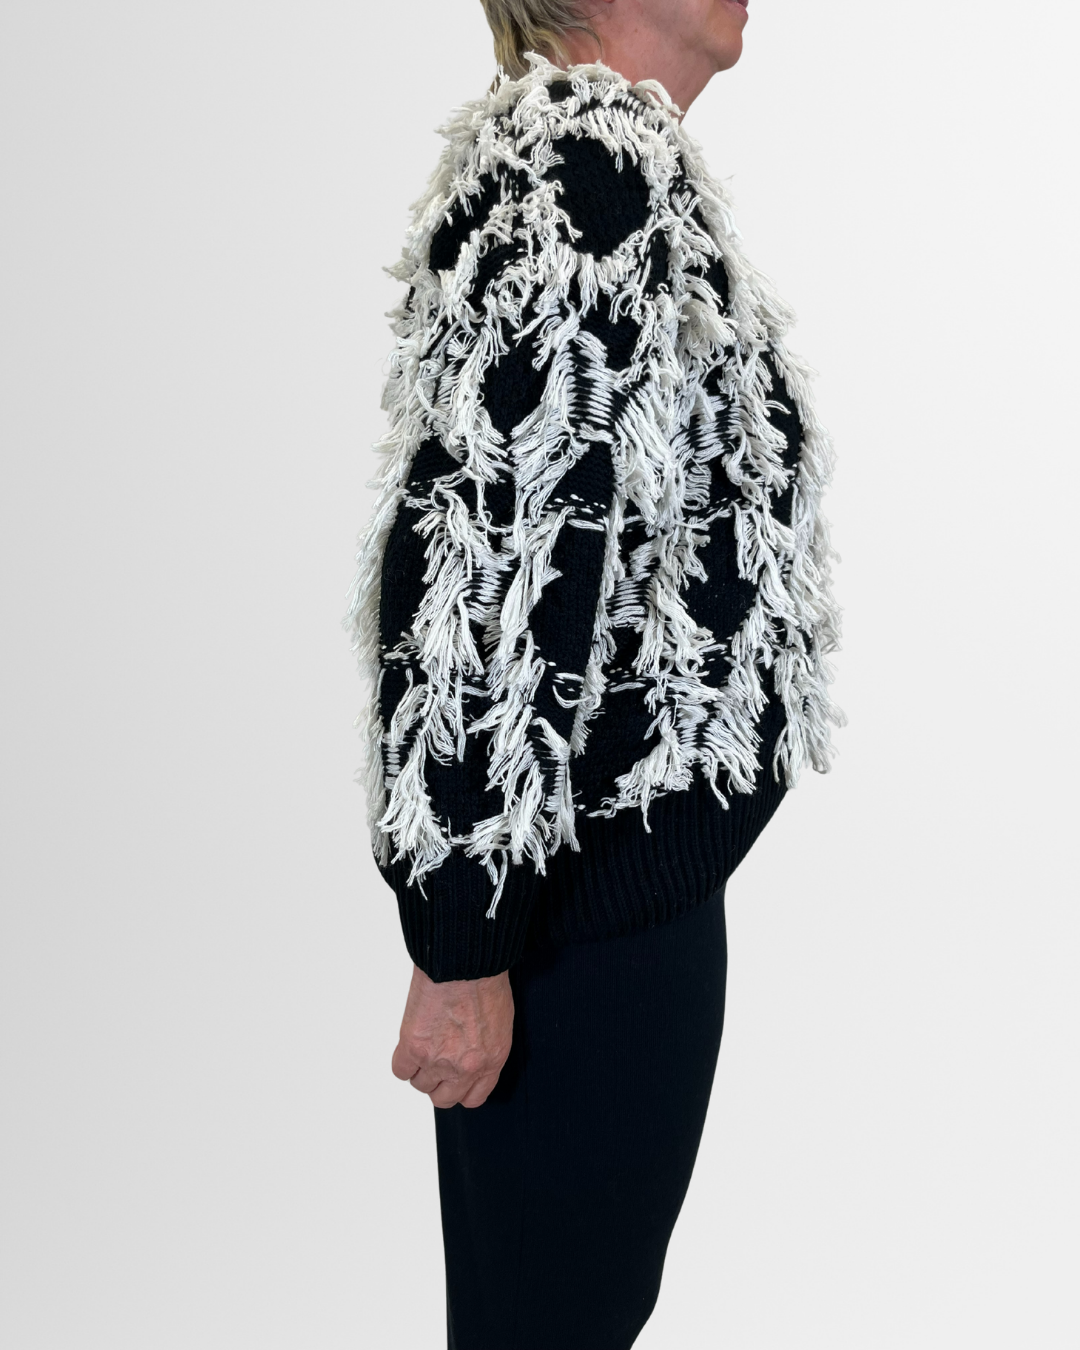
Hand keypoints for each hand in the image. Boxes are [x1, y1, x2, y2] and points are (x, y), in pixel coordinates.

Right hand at [392, 964, 514, 1108]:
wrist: (465, 962)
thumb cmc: (485, 980)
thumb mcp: (500, 1021)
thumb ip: (486, 1046)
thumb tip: (471, 1052)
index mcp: (491, 1061)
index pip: (473, 1098)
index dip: (461, 1088)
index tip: (455, 1079)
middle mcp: (464, 1068)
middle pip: (443, 1099)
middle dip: (439, 1083)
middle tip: (436, 1062)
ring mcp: (437, 1060)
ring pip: (420, 1084)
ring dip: (419, 1068)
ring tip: (424, 1043)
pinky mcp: (413, 1047)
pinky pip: (400, 1070)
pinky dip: (403, 1060)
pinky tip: (410, 1043)